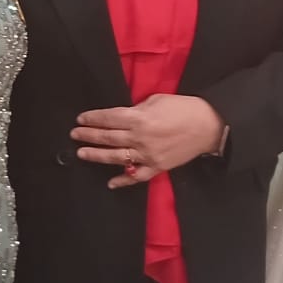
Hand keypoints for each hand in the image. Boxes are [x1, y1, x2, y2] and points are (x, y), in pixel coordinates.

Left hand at [72, 95, 225, 189]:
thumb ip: (137, 109)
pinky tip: (110, 182)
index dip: (93, 118)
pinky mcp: (157, 167)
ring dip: (97, 155)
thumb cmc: (184, 108)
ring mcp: (147, 155)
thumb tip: (122, 116)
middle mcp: (140, 138)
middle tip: (74, 135)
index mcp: (139, 118)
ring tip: (82, 153)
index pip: (109, 118)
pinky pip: (137, 176)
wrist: (208, 126)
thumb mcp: (157, 100)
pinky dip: (123, 180)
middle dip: (89, 135)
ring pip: (116, 157)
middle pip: (108, 137)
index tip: (81, 119)